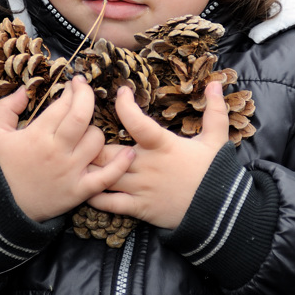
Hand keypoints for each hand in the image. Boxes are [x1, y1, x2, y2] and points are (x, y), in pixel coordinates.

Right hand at [0, 76, 134, 222]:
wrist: (3, 209)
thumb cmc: (2, 169)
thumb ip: (7, 107)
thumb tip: (25, 89)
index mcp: (38, 135)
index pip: (63, 104)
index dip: (72, 90)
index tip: (74, 84)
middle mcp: (58, 151)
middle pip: (82, 116)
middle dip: (86, 96)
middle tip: (85, 90)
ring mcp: (71, 171)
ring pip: (96, 140)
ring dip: (95, 131)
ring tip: (86, 130)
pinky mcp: (80, 190)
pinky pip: (106, 176)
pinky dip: (120, 165)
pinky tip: (129, 152)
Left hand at [86, 80, 229, 229]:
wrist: (218, 210)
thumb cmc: (215, 172)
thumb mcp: (217, 139)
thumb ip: (215, 111)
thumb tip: (216, 84)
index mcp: (163, 145)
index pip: (137, 122)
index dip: (124, 105)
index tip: (121, 92)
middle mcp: (146, 165)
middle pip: (108, 152)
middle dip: (92, 144)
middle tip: (83, 133)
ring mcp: (140, 188)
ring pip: (104, 176)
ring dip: (89, 168)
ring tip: (76, 159)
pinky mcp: (138, 208)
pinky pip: (109, 203)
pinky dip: (94, 196)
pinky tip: (84, 188)